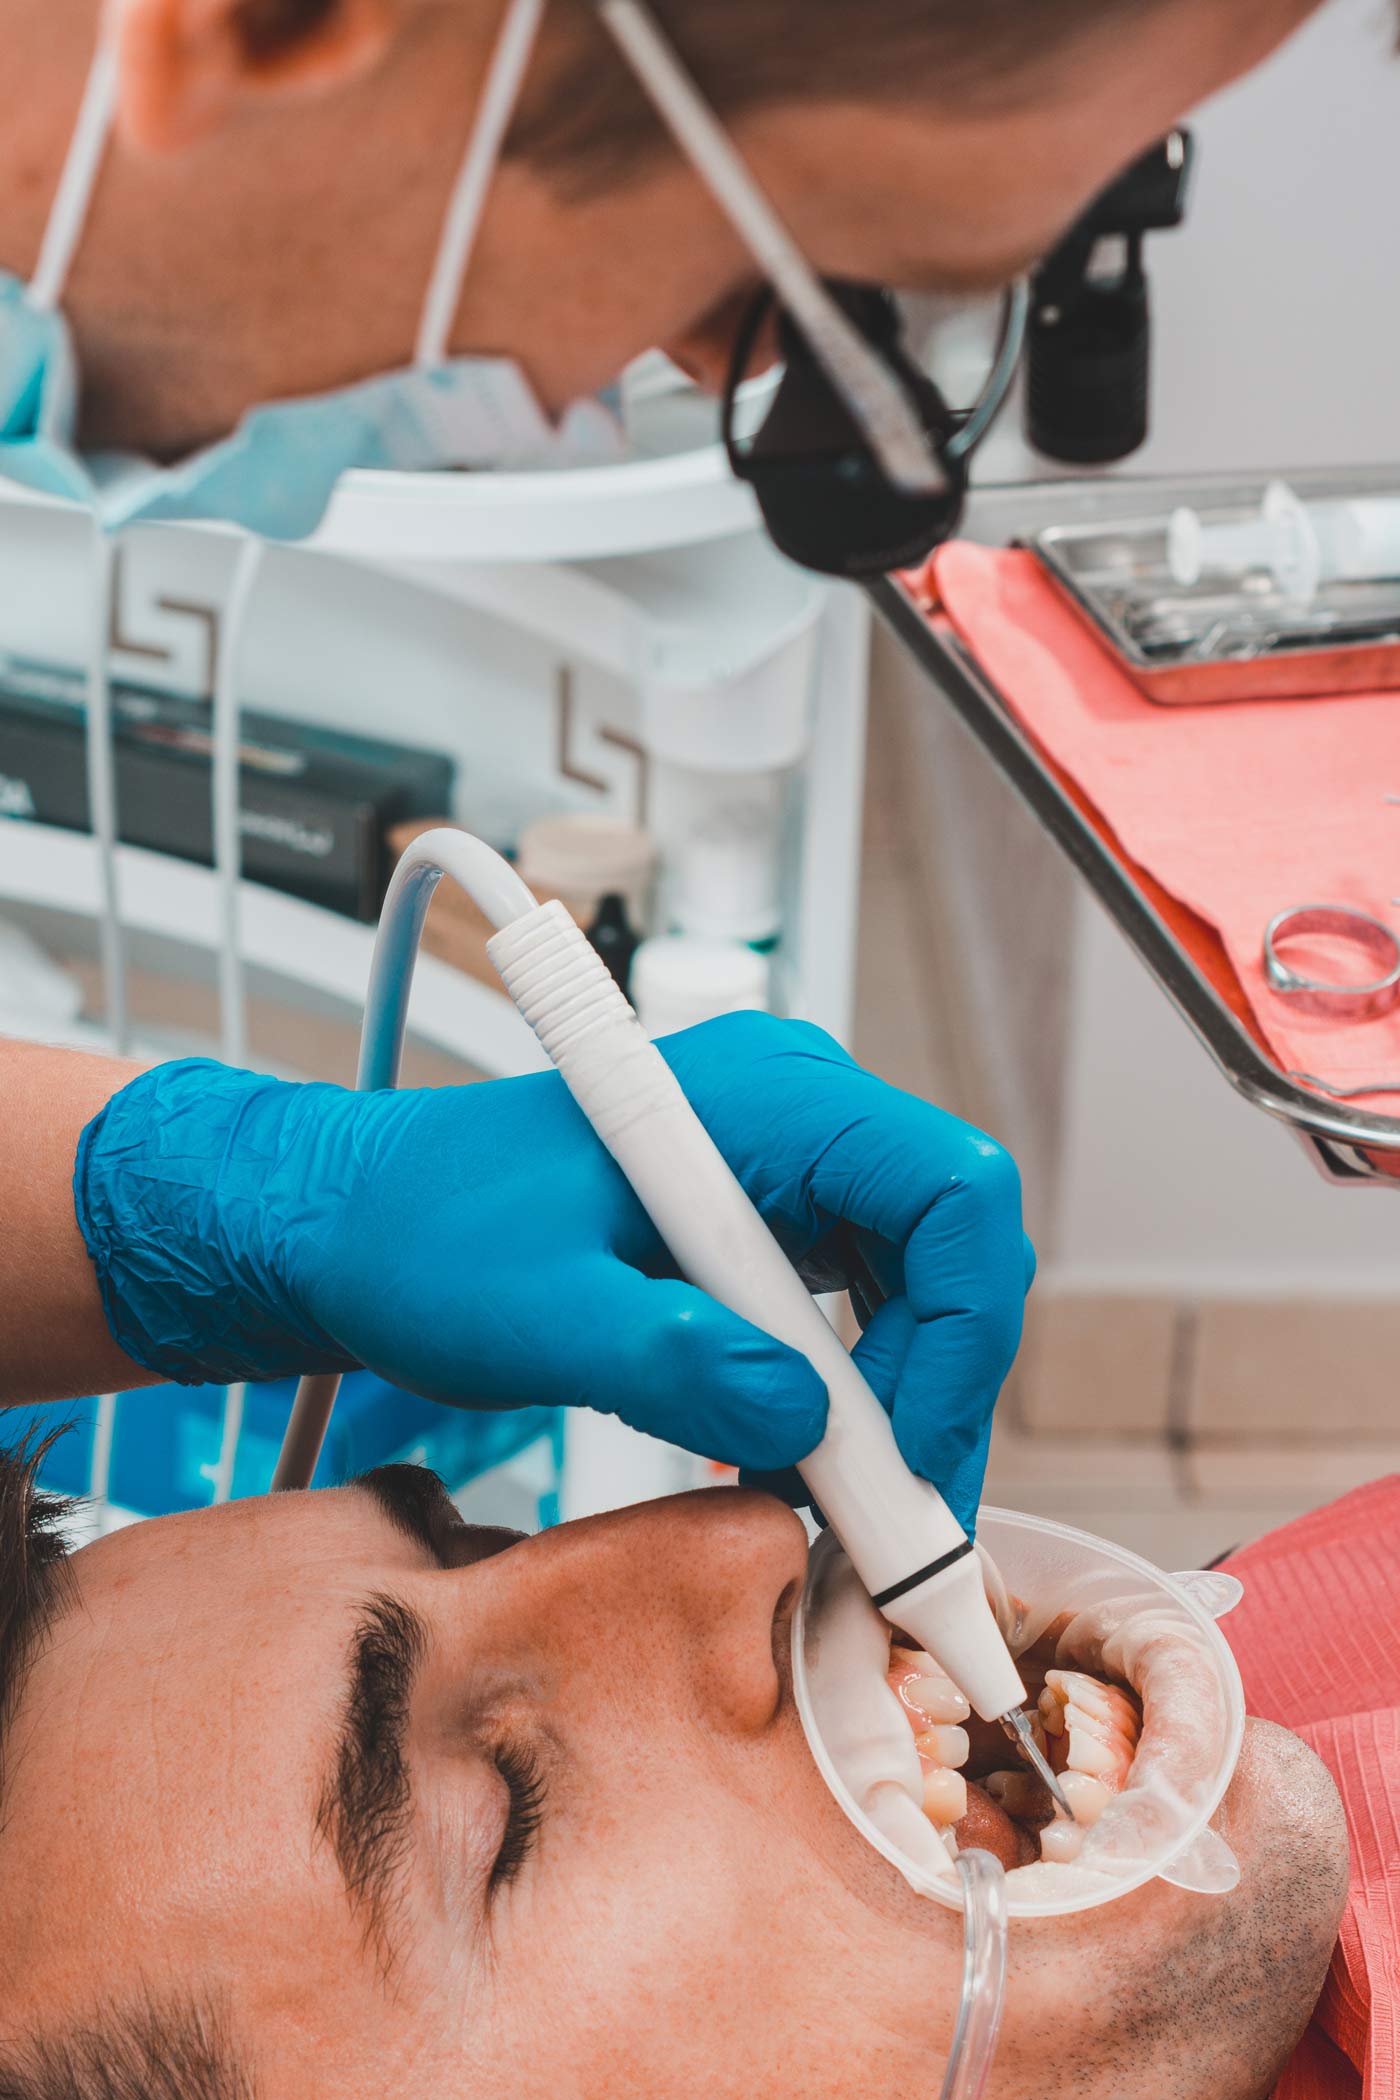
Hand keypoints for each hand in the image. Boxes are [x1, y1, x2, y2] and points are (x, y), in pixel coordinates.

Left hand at [75, 1015, 1032, 1525]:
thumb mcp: (535, 1313)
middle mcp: (797, 1118)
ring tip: (841, 1524)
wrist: (353, 1227)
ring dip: (893, 1417)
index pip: (952, 1191)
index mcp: (765, 1096)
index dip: (959, 1334)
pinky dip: (839, 1409)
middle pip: (953, 1255)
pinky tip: (787, 1475)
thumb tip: (806, 1421)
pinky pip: (850, 1320)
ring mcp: (785, 1172)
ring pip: (916, 1297)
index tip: (898, 1458)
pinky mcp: (759, 1229)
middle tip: (890, 1532)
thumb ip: (668, 1360)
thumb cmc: (421, 1237)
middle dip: (938, 1399)